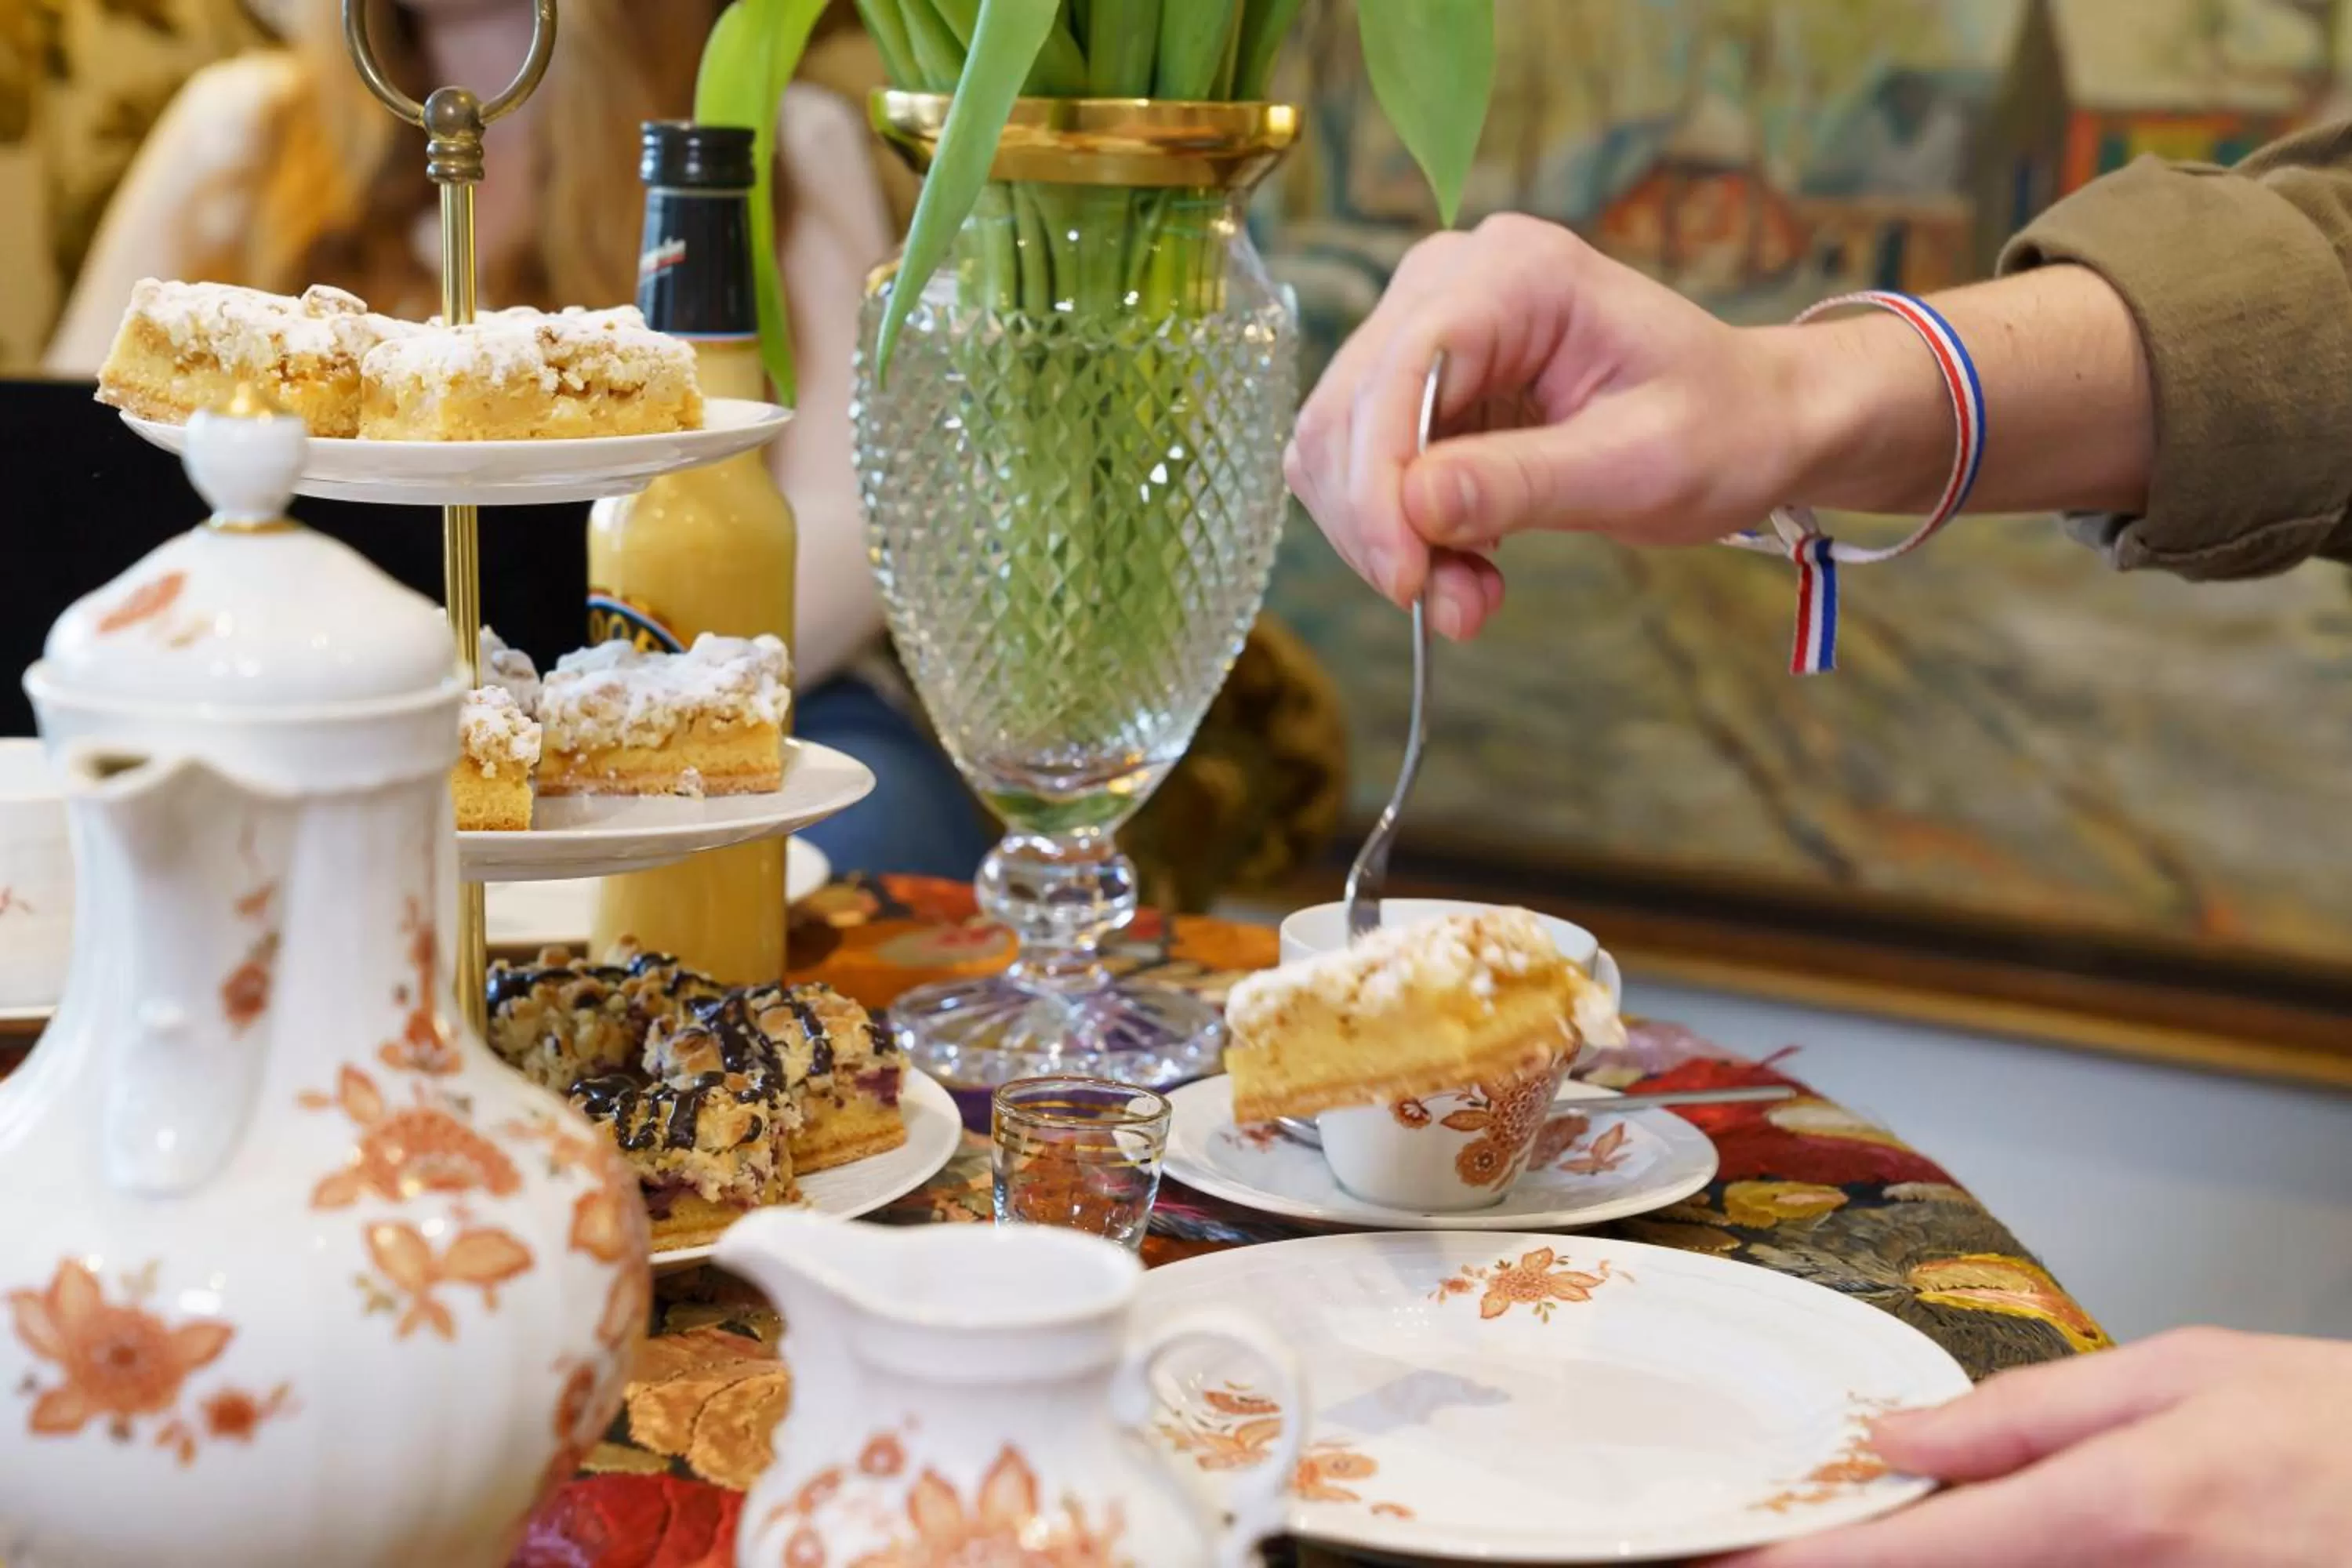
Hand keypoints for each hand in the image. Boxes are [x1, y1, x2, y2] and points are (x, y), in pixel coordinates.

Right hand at [1284, 214, 1809, 639]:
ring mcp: (1427, 325)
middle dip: (1381, 525)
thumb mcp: (1639, 465)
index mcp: (1517, 272)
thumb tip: (1414, 507)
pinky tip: (1463, 563)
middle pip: (1350, 409)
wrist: (1751, 421)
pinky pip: (1365, 464)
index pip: (1399, 369)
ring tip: (1469, 596)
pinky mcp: (1421, 381)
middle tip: (1451, 610)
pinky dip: (1396, 530)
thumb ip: (1523, 481)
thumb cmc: (1721, 427)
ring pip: (1341, 445)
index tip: (1406, 580)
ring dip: (1385, 538)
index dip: (1381, 482)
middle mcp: (1451, 279)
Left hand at [1717, 1327, 2351, 1566]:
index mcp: (2123, 1506)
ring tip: (1877, 1522)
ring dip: (1941, 1561)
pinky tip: (1975, 1533)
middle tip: (1798, 1531)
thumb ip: (2032, 1413)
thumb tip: (1900, 1437)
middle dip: (1870, 1559)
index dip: (1815, 1560)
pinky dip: (2008, 1567)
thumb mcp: (2187, 1375)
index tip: (1733, 1553)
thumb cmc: (2338, 1426)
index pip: (1926, 1552)